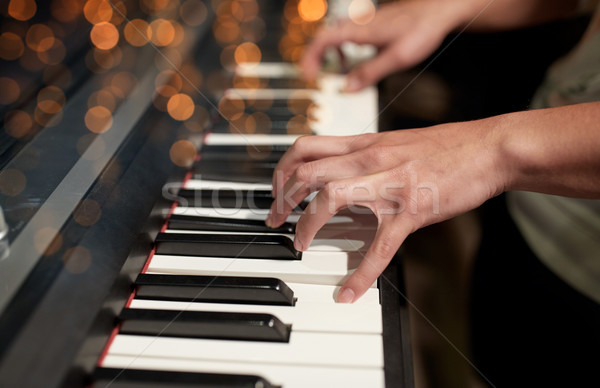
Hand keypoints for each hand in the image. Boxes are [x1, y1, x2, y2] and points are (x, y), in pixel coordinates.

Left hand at [266, 121, 505, 301]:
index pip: (307, 146)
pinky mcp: (412, 209)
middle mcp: (370, 159)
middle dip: (281, 198)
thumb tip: (340, 170)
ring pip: (332, 197)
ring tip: (300, 244)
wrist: (489, 148)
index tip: (277, 189)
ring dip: (307, 224)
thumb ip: (366, 156)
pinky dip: (362, 273)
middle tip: (274, 219)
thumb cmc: (446, 147)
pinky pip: (381, 246)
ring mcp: (390, 184)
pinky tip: (349, 293)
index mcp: (364, 144)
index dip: (283, 169)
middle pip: (308, 171)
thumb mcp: (396, 142)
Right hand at [301, 0, 471, 91]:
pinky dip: (347, 47)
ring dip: (333, 52)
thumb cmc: (422, 29)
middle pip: (326, 36)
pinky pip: (351, 33)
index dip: (311, 58)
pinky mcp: (375, 23)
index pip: (323, 40)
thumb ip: (370, 73)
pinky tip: (358, 56)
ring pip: (338, 34)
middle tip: (316, 74)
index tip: (308, 75)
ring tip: (338, 69)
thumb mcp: (396, 58)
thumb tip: (348, 87)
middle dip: (318, 56)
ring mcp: (367, 21)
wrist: (441, 10)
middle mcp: (360, 23)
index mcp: (360, 31)